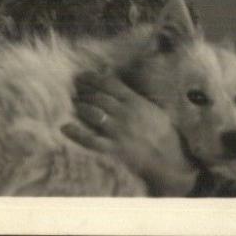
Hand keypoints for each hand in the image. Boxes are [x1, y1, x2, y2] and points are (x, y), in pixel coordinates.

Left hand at [61, 71, 197, 195]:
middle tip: (75, 90)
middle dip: (83, 91)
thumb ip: (134, 96)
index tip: (81, 76)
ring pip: (93, 114)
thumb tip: (114, 82)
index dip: (92, 78)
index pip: (109, 84)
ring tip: (74, 103)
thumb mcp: (152, 108)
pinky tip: (65, 127)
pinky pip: (91, 140)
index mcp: (135, 102)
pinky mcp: (114, 148)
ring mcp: (118, 131)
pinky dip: (77, 134)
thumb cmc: (162, 132)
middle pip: (98, 97)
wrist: (170, 159)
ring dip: (80, 107)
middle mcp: (125, 114)